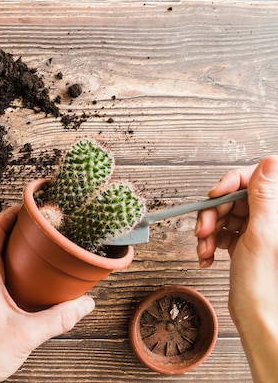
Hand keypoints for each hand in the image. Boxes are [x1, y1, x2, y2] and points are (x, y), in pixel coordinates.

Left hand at [0, 206, 94, 382]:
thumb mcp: (26, 335)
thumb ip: (58, 319)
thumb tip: (84, 304)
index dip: (10, 211)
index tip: (31, 206)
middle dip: (19, 227)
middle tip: (43, 226)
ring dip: (15, 247)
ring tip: (40, 249)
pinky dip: (12, 267)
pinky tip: (30, 281)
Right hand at [195, 156, 277, 381]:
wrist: (257, 315)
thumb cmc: (263, 282)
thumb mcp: (261, 233)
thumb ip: (264, 195)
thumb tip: (271, 161)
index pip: (253, 179)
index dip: (230, 183)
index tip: (214, 195)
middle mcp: (271, 218)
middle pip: (234, 197)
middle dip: (213, 213)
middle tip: (203, 230)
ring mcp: (258, 230)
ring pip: (225, 214)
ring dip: (208, 230)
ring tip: (204, 248)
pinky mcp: (246, 243)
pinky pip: (223, 231)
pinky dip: (210, 241)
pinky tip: (207, 256)